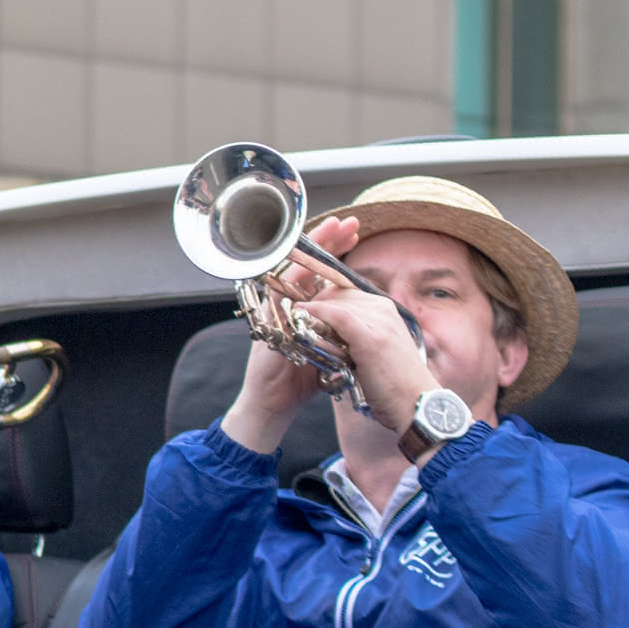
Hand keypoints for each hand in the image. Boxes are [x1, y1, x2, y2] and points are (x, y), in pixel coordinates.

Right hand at [220, 215, 359, 453]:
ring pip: (293, 269)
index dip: (336, 253)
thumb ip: (339, 328)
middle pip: (306, 263)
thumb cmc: (299, 380)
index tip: (355, 235)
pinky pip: (279, 291)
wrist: (273, 405)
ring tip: (334, 228)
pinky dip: (295, 276)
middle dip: (328, 241)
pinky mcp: (266, 321)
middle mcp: (286, 304)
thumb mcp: (328, 348)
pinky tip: (310, 260)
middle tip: (348, 221)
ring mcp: (274, 310)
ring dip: (314, 248)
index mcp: (303, 307)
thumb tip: (362, 315)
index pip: (320, 272)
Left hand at [295, 285, 438, 431]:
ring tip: (290, 318)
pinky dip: (316, 313)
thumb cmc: (396, 386)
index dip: (321, 299)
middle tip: (291, 314)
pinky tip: (299, 314)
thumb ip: (358, 337)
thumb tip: (332, 335)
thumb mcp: (378, 352)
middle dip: (312, 302)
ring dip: (310, 310)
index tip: (300, 309)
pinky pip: (337, 315)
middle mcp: (383, 310)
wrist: (417, 406)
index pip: (345, 292)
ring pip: (335, 303)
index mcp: (385, 310)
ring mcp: (379, 321)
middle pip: (337, 294)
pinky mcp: (370, 337)